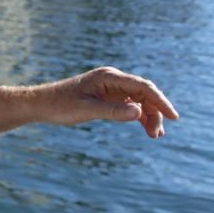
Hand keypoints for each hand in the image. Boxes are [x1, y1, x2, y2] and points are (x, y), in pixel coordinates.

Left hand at [36, 67, 178, 138]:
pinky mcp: (107, 97)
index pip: (143, 87)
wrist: (40, 104)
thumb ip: (113, 111)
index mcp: (109, 77)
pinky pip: (129, 105)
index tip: (173, 117)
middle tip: (158, 133)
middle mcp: (112, 79)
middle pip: (144, 93)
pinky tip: (146, 128)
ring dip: (148, 116)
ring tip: (154, 135)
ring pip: (138, 100)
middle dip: (155, 112)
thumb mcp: (87, 110)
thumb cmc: (60, 105)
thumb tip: (140, 113)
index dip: (160, 101)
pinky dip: (138, 116)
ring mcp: (111, 88)